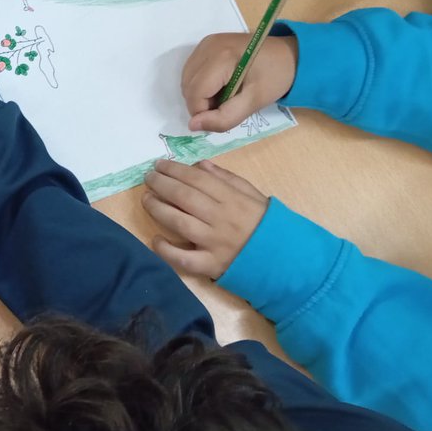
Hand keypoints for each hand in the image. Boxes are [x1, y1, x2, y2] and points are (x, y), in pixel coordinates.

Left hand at [142, 159, 267, 278]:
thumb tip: (198, 165)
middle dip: (161, 184)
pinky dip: (166, 250)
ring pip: (180, 223)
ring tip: (146, 199)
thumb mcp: (252, 195)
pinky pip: (184, 259)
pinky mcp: (211, 266)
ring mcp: (215, 243)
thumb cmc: (265, 224)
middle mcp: (221, 219)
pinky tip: (155, 239)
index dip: (175, 170)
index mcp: (233, 199)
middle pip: (185, 197)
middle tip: (148, 177)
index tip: (159, 164)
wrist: (285, 260)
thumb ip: (226, 179)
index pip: (198, 180)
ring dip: (158, 209)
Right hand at [182, 33, 297, 132]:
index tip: (223, 116)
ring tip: (225, 96)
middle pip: (188, 86)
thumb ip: (224, 118)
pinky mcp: (206, 44)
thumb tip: (192, 126)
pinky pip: (191, 71)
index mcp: (222, 57)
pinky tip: (219, 85)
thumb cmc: (275, 77)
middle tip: (227, 106)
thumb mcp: (254, 102)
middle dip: (202, 104)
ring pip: (187, 80)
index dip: (203, 113)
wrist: (289, 54)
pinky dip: (201, 84)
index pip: (195, 93)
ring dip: (200, 95)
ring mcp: (206, 43)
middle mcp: (208, 46)